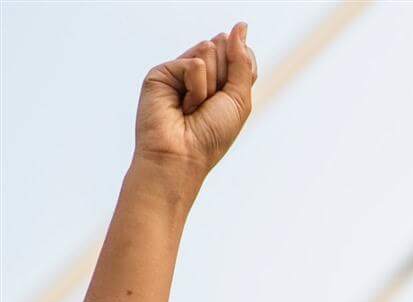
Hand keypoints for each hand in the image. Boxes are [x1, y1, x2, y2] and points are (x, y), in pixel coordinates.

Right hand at [133, 23, 256, 191]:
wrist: (181, 154)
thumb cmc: (211, 135)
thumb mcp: (239, 100)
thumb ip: (241, 63)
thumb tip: (239, 27)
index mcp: (222, 83)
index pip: (241, 56)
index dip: (242, 69)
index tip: (231, 95)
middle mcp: (201, 74)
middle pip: (226, 51)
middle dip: (225, 81)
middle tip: (211, 106)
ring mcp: (181, 72)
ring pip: (209, 53)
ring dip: (209, 88)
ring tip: (195, 108)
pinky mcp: (162, 71)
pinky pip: (193, 63)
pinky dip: (195, 87)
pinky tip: (183, 105)